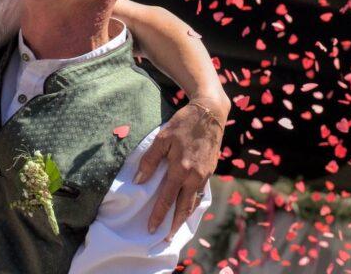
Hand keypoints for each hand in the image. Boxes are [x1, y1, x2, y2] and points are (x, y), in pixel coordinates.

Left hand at [136, 102, 223, 237]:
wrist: (210, 112)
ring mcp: (205, 174)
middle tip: (167, 238)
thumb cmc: (183, 123)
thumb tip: (139, 180)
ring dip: (186, 216)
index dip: (158, 215)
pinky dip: (195, 202)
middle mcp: (195, 176)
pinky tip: (189, 205)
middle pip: (184, 207)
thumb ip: (150, 160)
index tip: (151, 229)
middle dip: (175, 224)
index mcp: (180, 169)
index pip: (167, 198)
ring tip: (177, 227)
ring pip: (195, 201)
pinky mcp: (211, 170)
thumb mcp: (162, 138)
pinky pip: (201, 191)